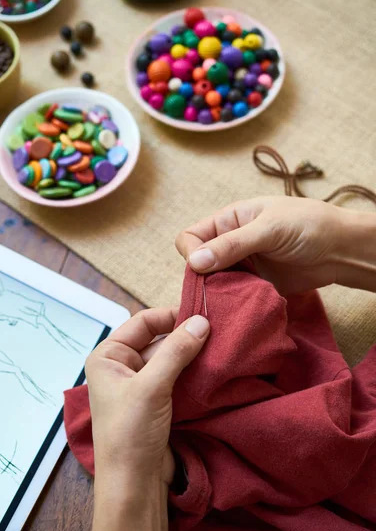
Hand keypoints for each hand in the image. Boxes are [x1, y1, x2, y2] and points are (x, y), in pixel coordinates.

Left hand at [85, 307, 209, 484]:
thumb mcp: (151, 386)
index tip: (203, 315)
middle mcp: (122, 366)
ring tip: (221, 347)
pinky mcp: (158, 401)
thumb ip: (176, 351)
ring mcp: (141, 384)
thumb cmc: (130, 432)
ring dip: (192, 355)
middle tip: (218, 331)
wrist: (134, 484)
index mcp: (108, 356)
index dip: (171, 316)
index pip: (143, 322)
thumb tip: (202, 321)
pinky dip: (194, 372)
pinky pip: (178, 377)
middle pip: (159, 339)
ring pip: (171, 358)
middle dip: (185, 336)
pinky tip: (214, 368)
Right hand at [176, 196, 345, 294]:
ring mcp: (242, 267)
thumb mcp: (268, 229)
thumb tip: (195, 262)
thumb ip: (232, 244)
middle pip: (198, 264)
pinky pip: (233, 298)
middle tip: (218, 291)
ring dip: (218, 294)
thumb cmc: (308, 226)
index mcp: (229, 221)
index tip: (204, 268)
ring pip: (214, 284)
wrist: (341, 250)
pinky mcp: (254, 287)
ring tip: (231, 302)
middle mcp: (230, 244)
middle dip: (202, 279)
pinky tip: (240, 309)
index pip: (191, 237)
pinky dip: (233, 305)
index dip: (191, 253)